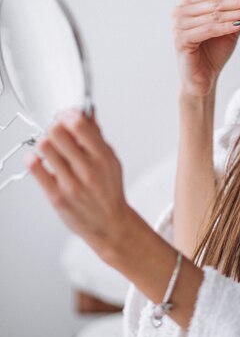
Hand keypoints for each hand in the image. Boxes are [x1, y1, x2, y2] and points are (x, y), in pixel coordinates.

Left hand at [24, 107, 128, 260]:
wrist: (110, 224)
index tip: (65, 115)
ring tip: (49, 147)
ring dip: (44, 142)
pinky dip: (32, 159)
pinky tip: (37, 159)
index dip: (67, 115)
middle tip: (56, 131)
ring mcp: (71, 183)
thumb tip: (88, 111)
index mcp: (102, 156)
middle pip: (58, 132)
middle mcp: (87, 168)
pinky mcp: (57, 196)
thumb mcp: (110, 160)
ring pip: (45, 147)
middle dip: (54, 127)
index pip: (80, 125)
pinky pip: (36, 170)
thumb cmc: (109, 191)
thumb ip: (96, 135)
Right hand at [171, 0, 239, 96]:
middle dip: (238, 0)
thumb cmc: (213, 53)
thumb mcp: (227, 28)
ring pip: (213, 15)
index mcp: (188, 4)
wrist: (202, 78)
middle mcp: (179, 11)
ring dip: (236, 12)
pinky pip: (208, 29)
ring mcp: (178, 25)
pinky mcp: (180, 39)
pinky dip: (225, 26)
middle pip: (215, 2)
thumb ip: (236, 13)